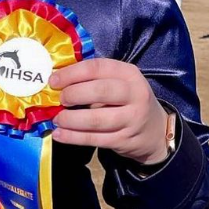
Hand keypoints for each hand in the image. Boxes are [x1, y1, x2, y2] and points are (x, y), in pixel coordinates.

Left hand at [49, 59, 168, 164]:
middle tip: (60, 99)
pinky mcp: (125, 140)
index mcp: (128, 73)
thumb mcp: (118, 81)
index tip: (53, 81)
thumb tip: (57, 80)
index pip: (96, 67)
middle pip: (99, 91)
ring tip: (57, 119)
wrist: (155, 130)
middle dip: (73, 94)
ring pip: (96, 120)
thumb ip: (93, 78)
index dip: (72, 73)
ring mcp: (132, 119)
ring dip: (71, 120)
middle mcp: (134, 94)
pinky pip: (95, 139)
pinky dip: (73, 137)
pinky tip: (60, 135)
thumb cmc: (126, 99)